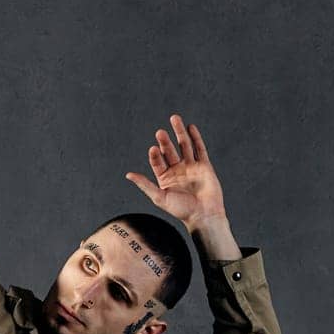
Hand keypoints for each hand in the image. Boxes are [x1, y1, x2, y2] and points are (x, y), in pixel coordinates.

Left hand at [125, 113, 226, 230]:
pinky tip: (190, 128)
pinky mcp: (204, 166)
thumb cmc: (180, 210)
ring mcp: (191, 167)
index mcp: (165, 178)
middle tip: (160, 132)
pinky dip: (196, 138)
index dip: (155, 155)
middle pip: (170, 151)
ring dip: (180, 132)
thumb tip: (128, 174)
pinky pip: (200, 149)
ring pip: (184, 145)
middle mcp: (177, 170)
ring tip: (175, 118)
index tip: (153, 148)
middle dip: (165, 141)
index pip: (157, 162)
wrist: (204, 215)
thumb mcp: (159, 197)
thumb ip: (145, 185)